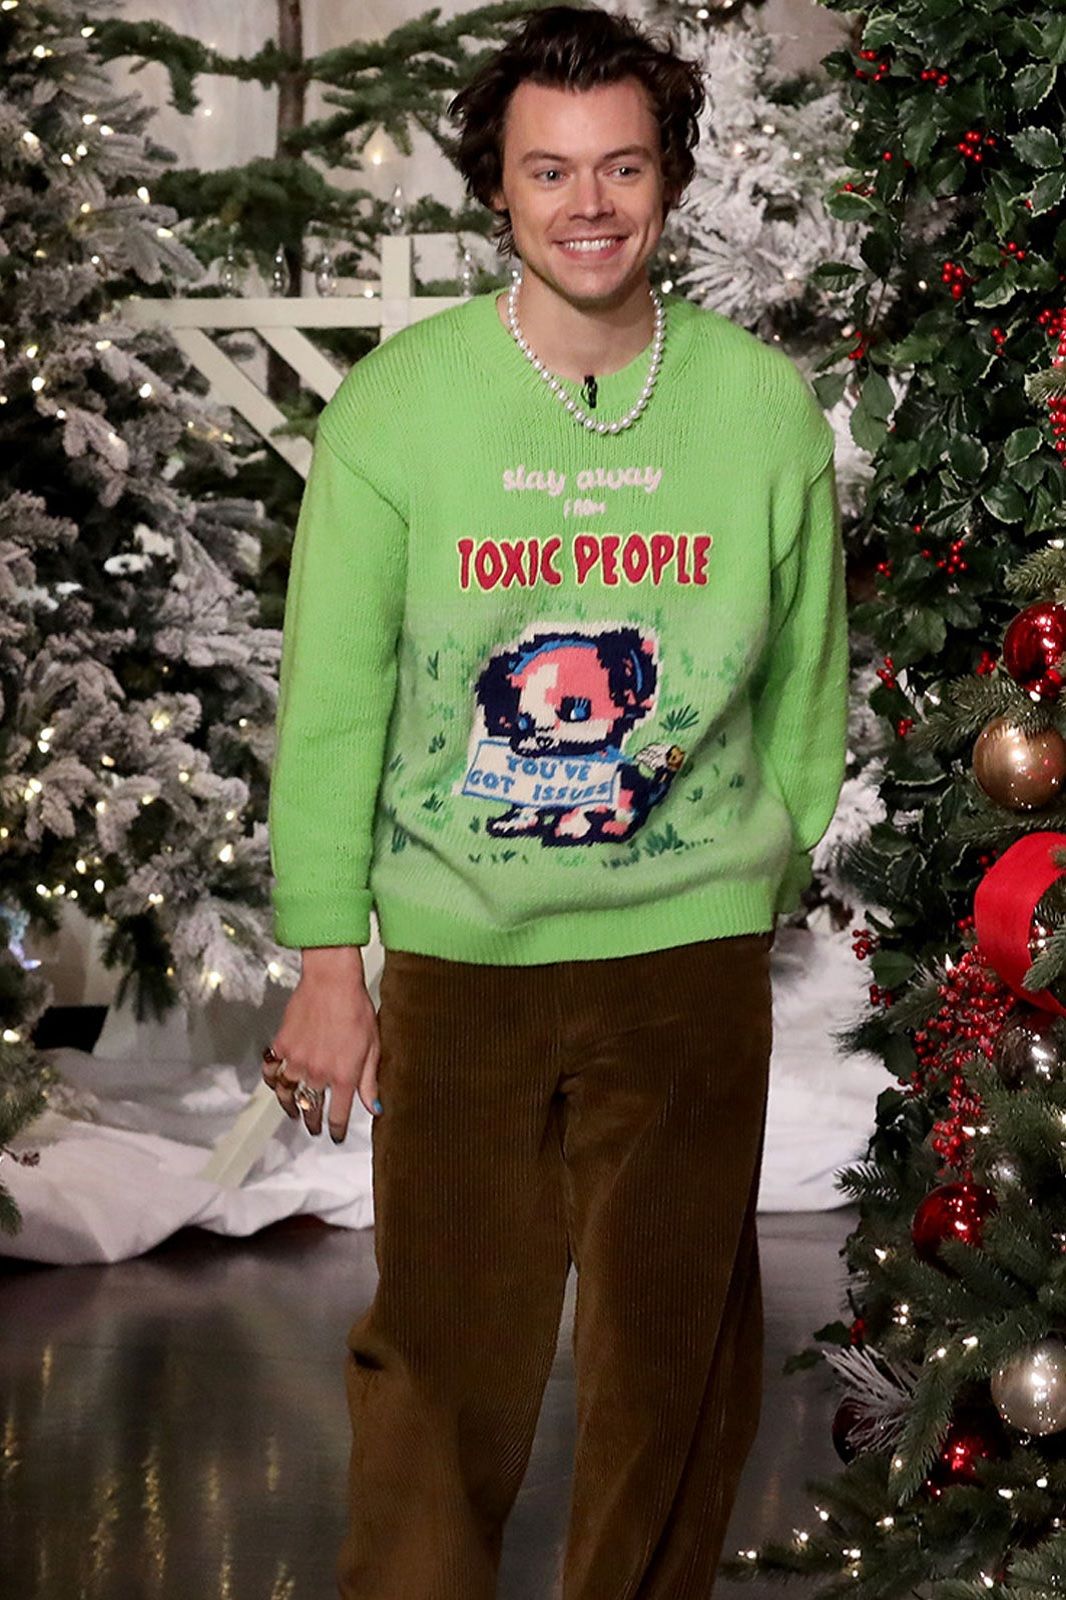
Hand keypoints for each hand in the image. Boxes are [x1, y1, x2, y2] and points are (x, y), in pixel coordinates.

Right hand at [262, 947, 379, 1142]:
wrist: (332, 980)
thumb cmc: (357, 1008)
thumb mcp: (373, 1046)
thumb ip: (370, 1080)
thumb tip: (375, 1108)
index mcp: (344, 1075)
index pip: (338, 1115)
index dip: (337, 1130)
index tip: (336, 1135)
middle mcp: (318, 1072)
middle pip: (311, 1109)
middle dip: (313, 1122)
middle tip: (313, 1126)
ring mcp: (297, 1060)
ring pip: (287, 1094)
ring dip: (290, 1107)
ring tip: (294, 1112)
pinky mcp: (282, 1045)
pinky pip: (272, 1070)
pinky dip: (273, 1080)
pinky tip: (277, 1084)